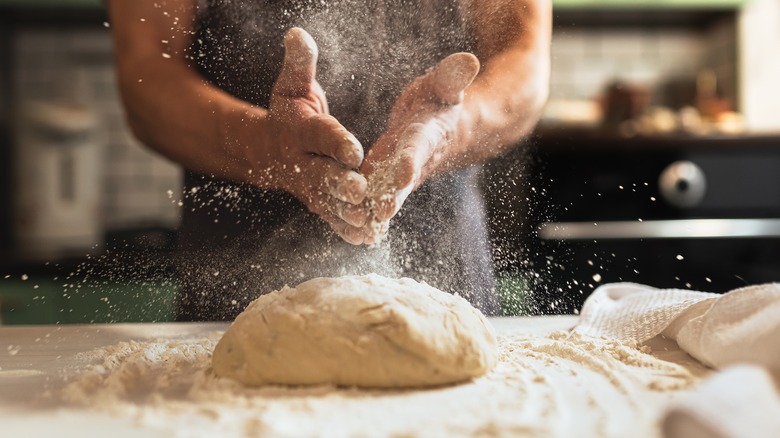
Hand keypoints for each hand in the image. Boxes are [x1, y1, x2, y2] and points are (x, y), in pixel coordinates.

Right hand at [253, 28, 368, 243]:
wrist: (266, 149)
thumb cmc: (288, 112)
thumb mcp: (292, 85)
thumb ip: (300, 63)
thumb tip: (297, 33)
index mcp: (300, 130)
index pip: (319, 135)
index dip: (336, 141)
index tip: (354, 149)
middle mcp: (301, 162)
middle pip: (322, 174)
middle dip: (340, 183)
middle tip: (361, 191)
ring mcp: (307, 186)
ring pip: (328, 202)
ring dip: (347, 213)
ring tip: (369, 221)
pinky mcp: (315, 202)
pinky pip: (330, 217)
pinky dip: (345, 229)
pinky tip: (366, 238)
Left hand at [358, 53, 479, 243]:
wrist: (444, 128)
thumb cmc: (440, 100)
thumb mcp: (445, 85)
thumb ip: (452, 76)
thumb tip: (469, 59)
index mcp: (427, 134)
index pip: (418, 147)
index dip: (411, 158)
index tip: (403, 171)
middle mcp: (414, 160)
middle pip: (403, 180)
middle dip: (393, 196)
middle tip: (380, 213)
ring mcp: (400, 174)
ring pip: (388, 195)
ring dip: (375, 212)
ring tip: (361, 229)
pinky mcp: (386, 180)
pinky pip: (377, 198)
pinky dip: (368, 215)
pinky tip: (354, 232)